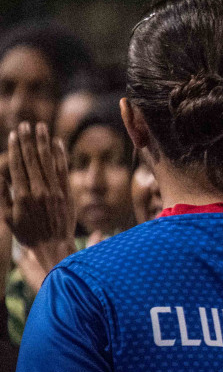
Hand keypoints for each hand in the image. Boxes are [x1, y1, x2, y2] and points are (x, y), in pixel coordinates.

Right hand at [0, 123, 75, 254]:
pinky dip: (60, 155)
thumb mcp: (7, 217)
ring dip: (43, 142)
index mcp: (21, 195)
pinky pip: (63, 170)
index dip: (15, 148)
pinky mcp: (67, 193)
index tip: (14, 134)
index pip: (17, 165)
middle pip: (32, 159)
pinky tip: (57, 143)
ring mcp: (55, 191)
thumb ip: (2, 195)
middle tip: (25, 125)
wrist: (54, 246)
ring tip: (41, 127)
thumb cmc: (27, 233)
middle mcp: (38, 190)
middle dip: (27, 140)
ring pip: (48, 161)